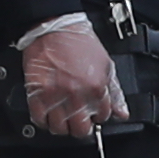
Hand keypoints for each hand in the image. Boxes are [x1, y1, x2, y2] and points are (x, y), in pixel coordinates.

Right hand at [18, 13, 127, 139]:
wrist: (54, 27)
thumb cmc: (79, 42)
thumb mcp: (106, 64)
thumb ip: (114, 92)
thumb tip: (122, 113)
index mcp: (96, 88)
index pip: (102, 117)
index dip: (98, 116)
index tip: (93, 112)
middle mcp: (77, 95)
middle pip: (80, 130)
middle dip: (80, 127)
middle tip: (77, 119)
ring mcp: (55, 96)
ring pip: (59, 129)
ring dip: (61, 125)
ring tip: (62, 116)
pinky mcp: (36, 94)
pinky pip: (39, 119)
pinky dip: (42, 120)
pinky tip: (47, 113)